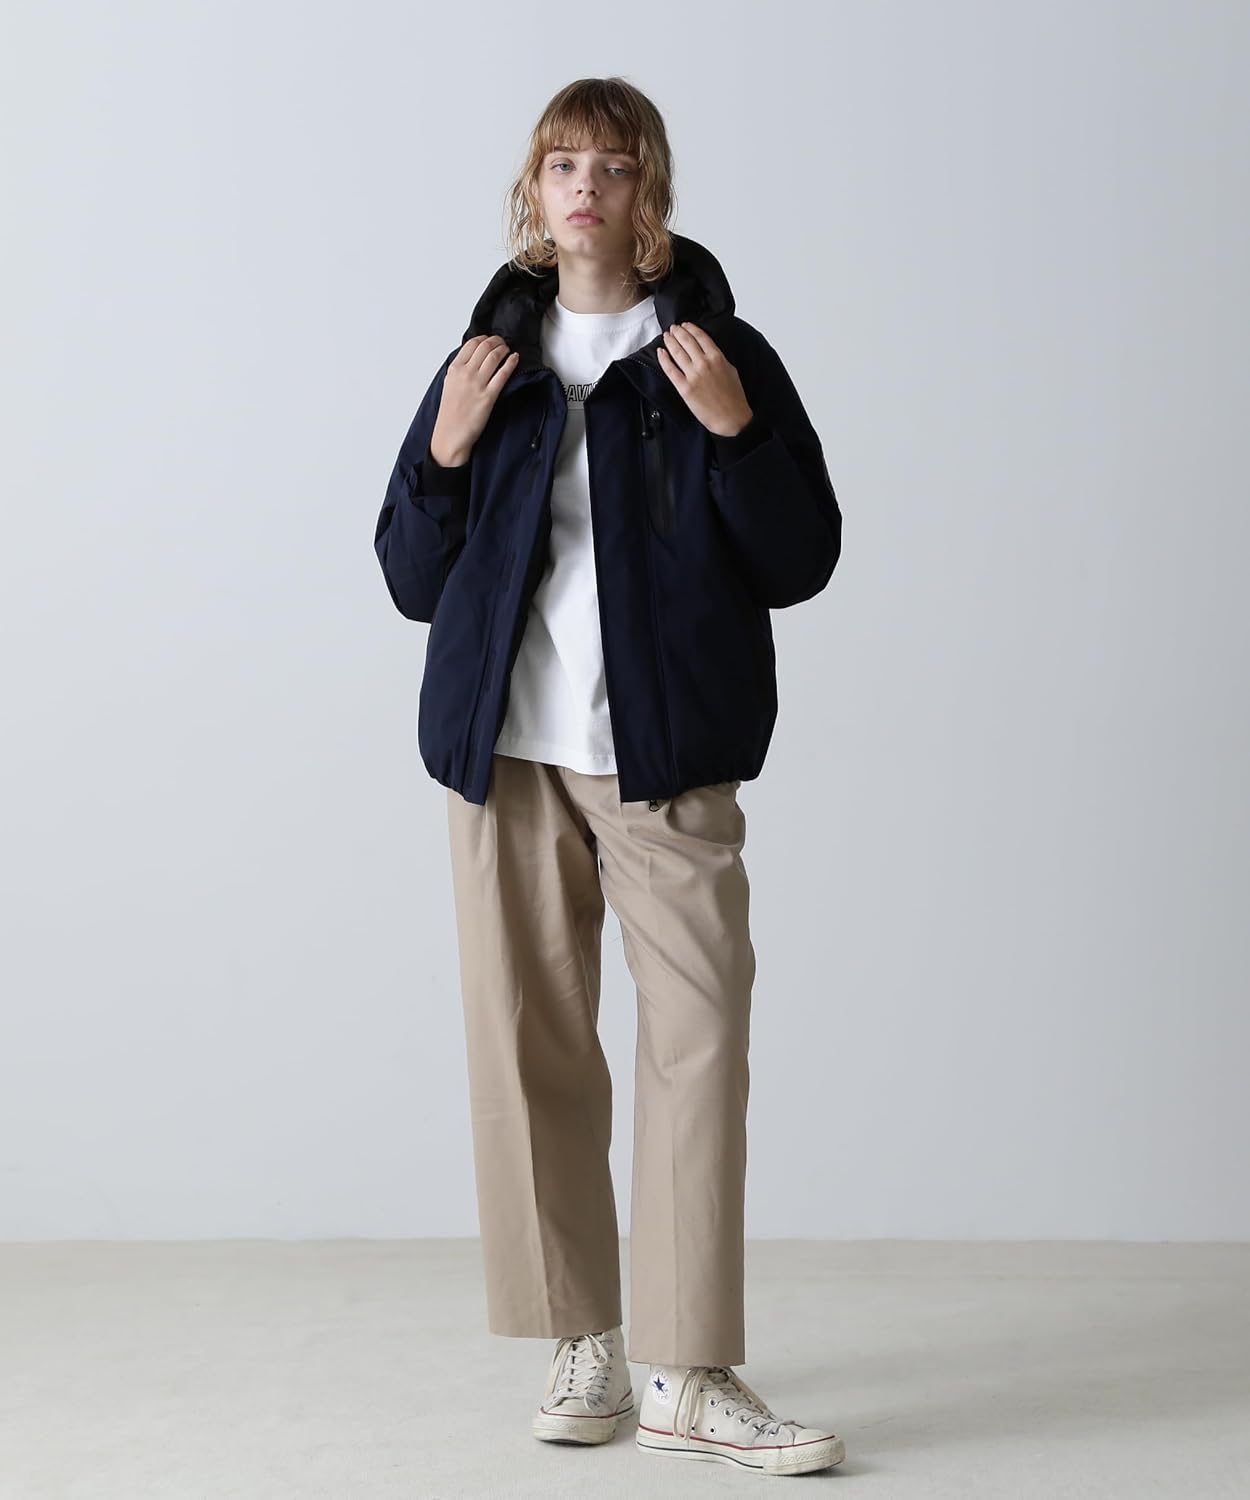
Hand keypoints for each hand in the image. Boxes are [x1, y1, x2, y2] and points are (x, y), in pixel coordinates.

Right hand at [430, 335, 518, 464]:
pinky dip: (510, 363)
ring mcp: (478, 384)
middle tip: (502, 342)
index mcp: (454, 369)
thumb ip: (459, 370)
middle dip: (496, 341)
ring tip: (508, 350)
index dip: (484, 338)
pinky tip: (515, 358)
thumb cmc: (450, 413)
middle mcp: (466, 373)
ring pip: (494, 356)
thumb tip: (472, 359)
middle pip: (485, 347)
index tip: (490, 339)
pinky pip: (503, 374)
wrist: (451, 434)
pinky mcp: (489, 396)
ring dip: (504, 349)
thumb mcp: (449, 385)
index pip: (471, 344)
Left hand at [655, 322, 753, 436]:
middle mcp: (704, 363)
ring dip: (670, 341)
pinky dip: (664, 359)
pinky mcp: (684, 388)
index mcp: (717, 357)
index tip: (685, 325)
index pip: (701, 336)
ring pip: (677, 352)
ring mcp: (692, 375)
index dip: (691, 328)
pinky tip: (660, 352)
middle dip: (678, 332)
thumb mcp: (731, 370)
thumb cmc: (734, 398)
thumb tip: (708, 352)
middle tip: (673, 328)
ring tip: (666, 336)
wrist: (730, 418)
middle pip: (686, 341)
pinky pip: (670, 370)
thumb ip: (719, 359)